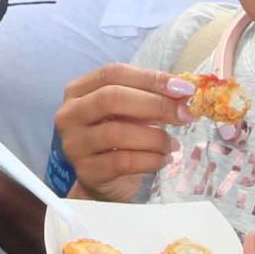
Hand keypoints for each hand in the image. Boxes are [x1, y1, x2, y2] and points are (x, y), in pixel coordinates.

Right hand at [51, 61, 198, 201]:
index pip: (113, 73)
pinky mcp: (86, 171)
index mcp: (78, 90)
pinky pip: (123, 162)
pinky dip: (151, 160)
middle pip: (111, 98)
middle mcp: (69, 114)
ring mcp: (74, 144)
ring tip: (173, 144)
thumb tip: (184, 91)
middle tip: (184, 115)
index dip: (150, 78)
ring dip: (156, 138)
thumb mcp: (130, 112)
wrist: (104, 180)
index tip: (183, 88)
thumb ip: (150, 97)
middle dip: (155, 105)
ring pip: (118, 133)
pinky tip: (163, 160)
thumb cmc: (119, 139)